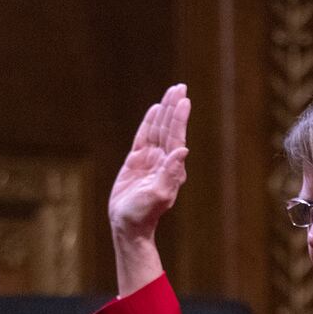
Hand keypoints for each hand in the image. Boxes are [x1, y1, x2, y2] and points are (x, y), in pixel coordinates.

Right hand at [109, 83, 189, 244]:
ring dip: (165, 111)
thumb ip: (171, 173)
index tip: (184, 99)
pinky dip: (149, 122)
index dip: (179, 118)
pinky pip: (144, 136)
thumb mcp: (159, 195)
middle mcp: (163, 161)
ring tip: (171, 92)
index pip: (176, 137)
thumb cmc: (144, 214)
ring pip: (158, 130)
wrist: (129, 226)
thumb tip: (183, 151)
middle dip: (174, 108)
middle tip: (180, 87)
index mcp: (171, 167)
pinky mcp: (136, 162)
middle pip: (170, 128)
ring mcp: (150, 160)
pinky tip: (154, 110)